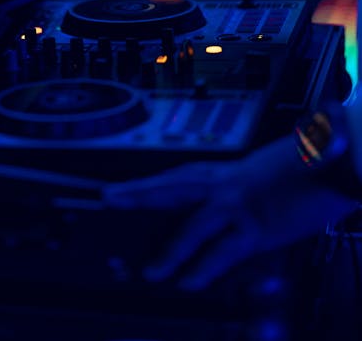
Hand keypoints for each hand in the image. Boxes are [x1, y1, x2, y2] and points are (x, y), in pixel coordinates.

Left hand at [103, 136, 356, 290]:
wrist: (336, 162)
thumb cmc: (302, 171)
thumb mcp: (262, 177)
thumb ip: (235, 193)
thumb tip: (213, 210)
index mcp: (226, 171)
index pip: (177, 177)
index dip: (146, 183)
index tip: (117, 189)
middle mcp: (227, 182)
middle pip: (173, 186)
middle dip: (138, 193)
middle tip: (107, 199)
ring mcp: (241, 204)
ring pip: (194, 226)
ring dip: (171, 250)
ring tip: (150, 272)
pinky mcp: (260, 227)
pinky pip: (225, 251)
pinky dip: (205, 267)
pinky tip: (189, 282)